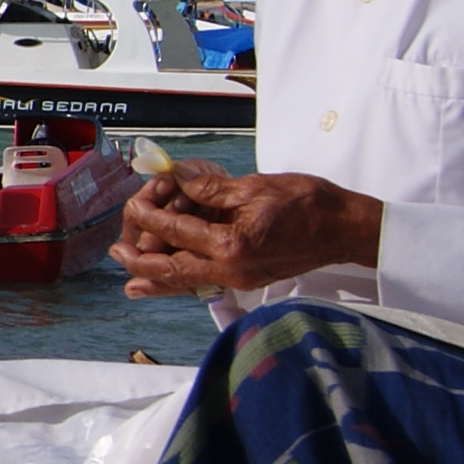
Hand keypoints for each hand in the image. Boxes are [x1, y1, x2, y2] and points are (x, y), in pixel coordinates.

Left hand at [115, 166, 383, 298]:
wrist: (347, 230)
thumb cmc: (311, 205)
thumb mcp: (256, 187)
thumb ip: (211, 188)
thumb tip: (177, 180)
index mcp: (233, 245)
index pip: (177, 230)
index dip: (150, 215)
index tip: (134, 203)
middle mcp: (233, 269)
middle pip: (171, 269)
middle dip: (140, 259)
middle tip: (117, 251)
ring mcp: (240, 278)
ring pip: (185, 281)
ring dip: (155, 275)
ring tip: (129, 272)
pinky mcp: (246, 278)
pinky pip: (203, 281)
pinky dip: (178, 281)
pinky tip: (159, 283)